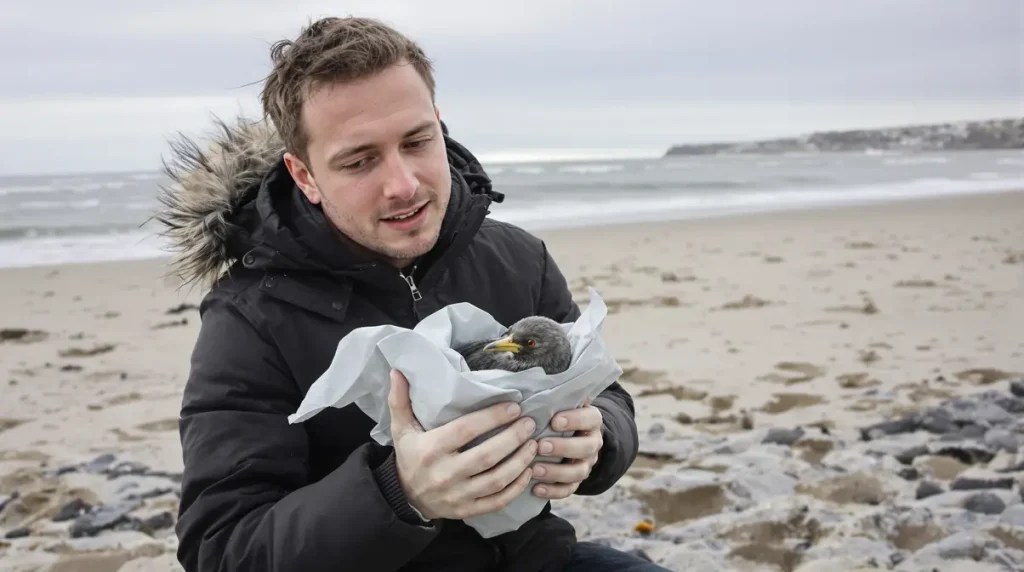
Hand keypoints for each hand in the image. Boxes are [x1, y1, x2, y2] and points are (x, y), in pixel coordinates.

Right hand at [387, 369, 537, 520]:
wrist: (404, 498)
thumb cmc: (409, 456)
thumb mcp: (400, 428)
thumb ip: (400, 400)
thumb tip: (398, 370)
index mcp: (431, 449)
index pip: (466, 430)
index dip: (493, 417)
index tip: (514, 406)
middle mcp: (445, 474)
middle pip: (487, 455)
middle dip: (513, 438)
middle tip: (530, 423)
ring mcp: (458, 495)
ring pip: (496, 479)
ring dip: (520, 462)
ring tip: (534, 445)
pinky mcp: (467, 510)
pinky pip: (498, 500)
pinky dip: (516, 487)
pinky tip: (528, 471)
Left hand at [531, 399, 603, 499]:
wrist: (566, 436)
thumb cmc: (555, 415)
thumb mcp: (558, 403)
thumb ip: (554, 397)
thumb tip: (534, 380)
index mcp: (590, 420)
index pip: (591, 418)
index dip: (575, 420)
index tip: (554, 420)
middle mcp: (592, 442)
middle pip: (587, 448)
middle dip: (564, 447)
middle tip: (541, 446)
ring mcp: (585, 464)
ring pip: (578, 472)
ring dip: (556, 471)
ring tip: (534, 469)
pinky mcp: (575, 481)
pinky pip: (568, 490)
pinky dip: (552, 491)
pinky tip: (535, 488)